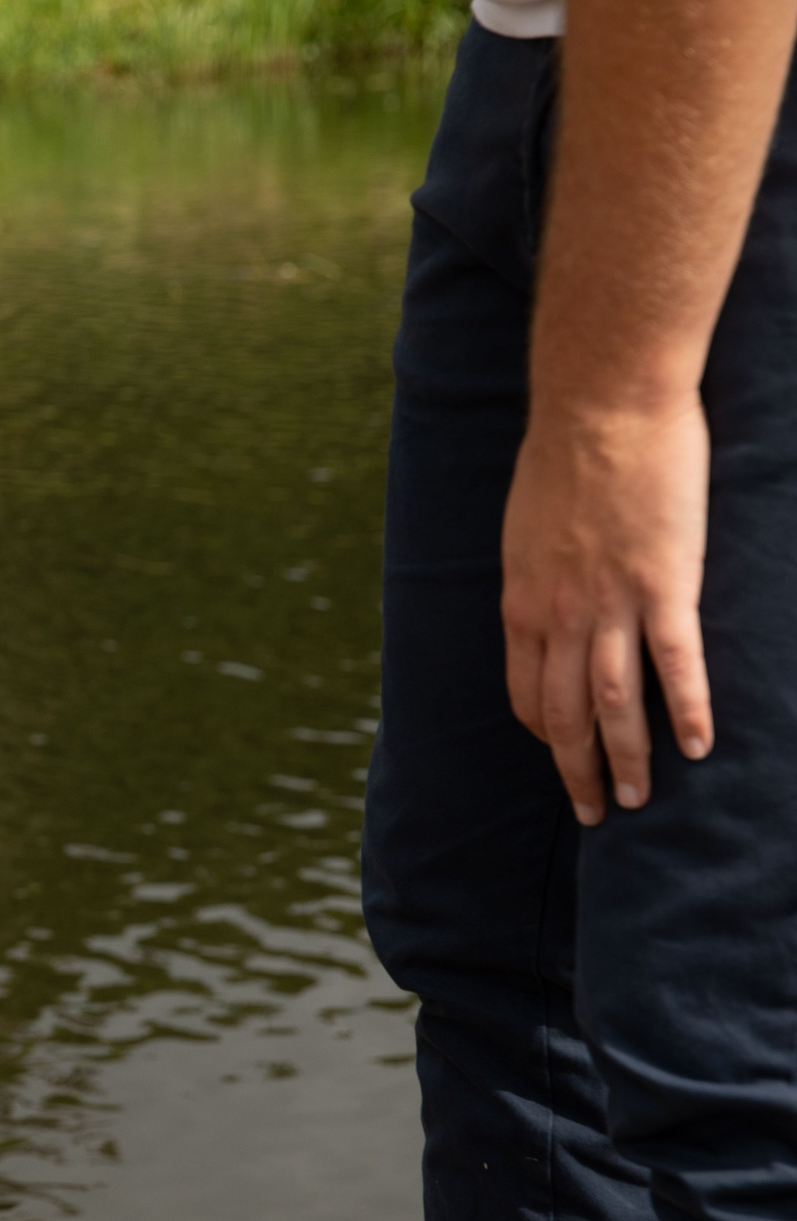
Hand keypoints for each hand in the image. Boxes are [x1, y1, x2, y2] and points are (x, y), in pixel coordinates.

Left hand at [501, 396, 713, 823]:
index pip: (525, 690)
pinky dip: (683, 710)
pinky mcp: (664, 585)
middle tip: (596, 813)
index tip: (559, 753)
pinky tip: (697, 747)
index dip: (543, 730)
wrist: (601, 407)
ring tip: (635, 802)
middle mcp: (559, 615)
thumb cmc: (564, 454)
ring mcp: (611, 603)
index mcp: (523, 602)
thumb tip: (546, 592)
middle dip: (578, 768)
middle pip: (564, 713)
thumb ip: (538, 571)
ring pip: (613, 703)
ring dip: (625, 758)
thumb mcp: (527, 527)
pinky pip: (674, 663)